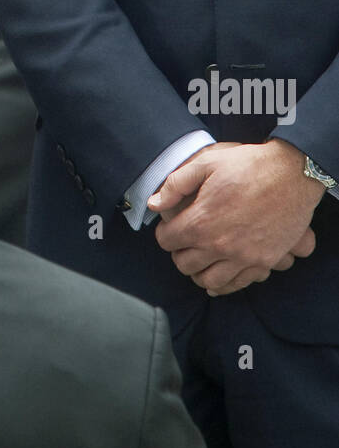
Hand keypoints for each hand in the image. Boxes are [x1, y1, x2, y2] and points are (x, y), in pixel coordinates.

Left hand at [149, 140, 321, 294]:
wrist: (292, 173)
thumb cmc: (248, 165)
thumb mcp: (206, 163)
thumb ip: (175, 184)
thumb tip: (154, 203)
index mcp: (201, 222)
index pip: (167, 241)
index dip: (165, 232)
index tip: (171, 226)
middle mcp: (219, 245)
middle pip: (184, 265)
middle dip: (179, 253)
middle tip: (184, 242)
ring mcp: (243, 257)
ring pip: (209, 281)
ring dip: (200, 272)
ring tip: (201, 259)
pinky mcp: (263, 261)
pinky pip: (238, 284)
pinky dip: (225, 284)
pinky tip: (220, 274)